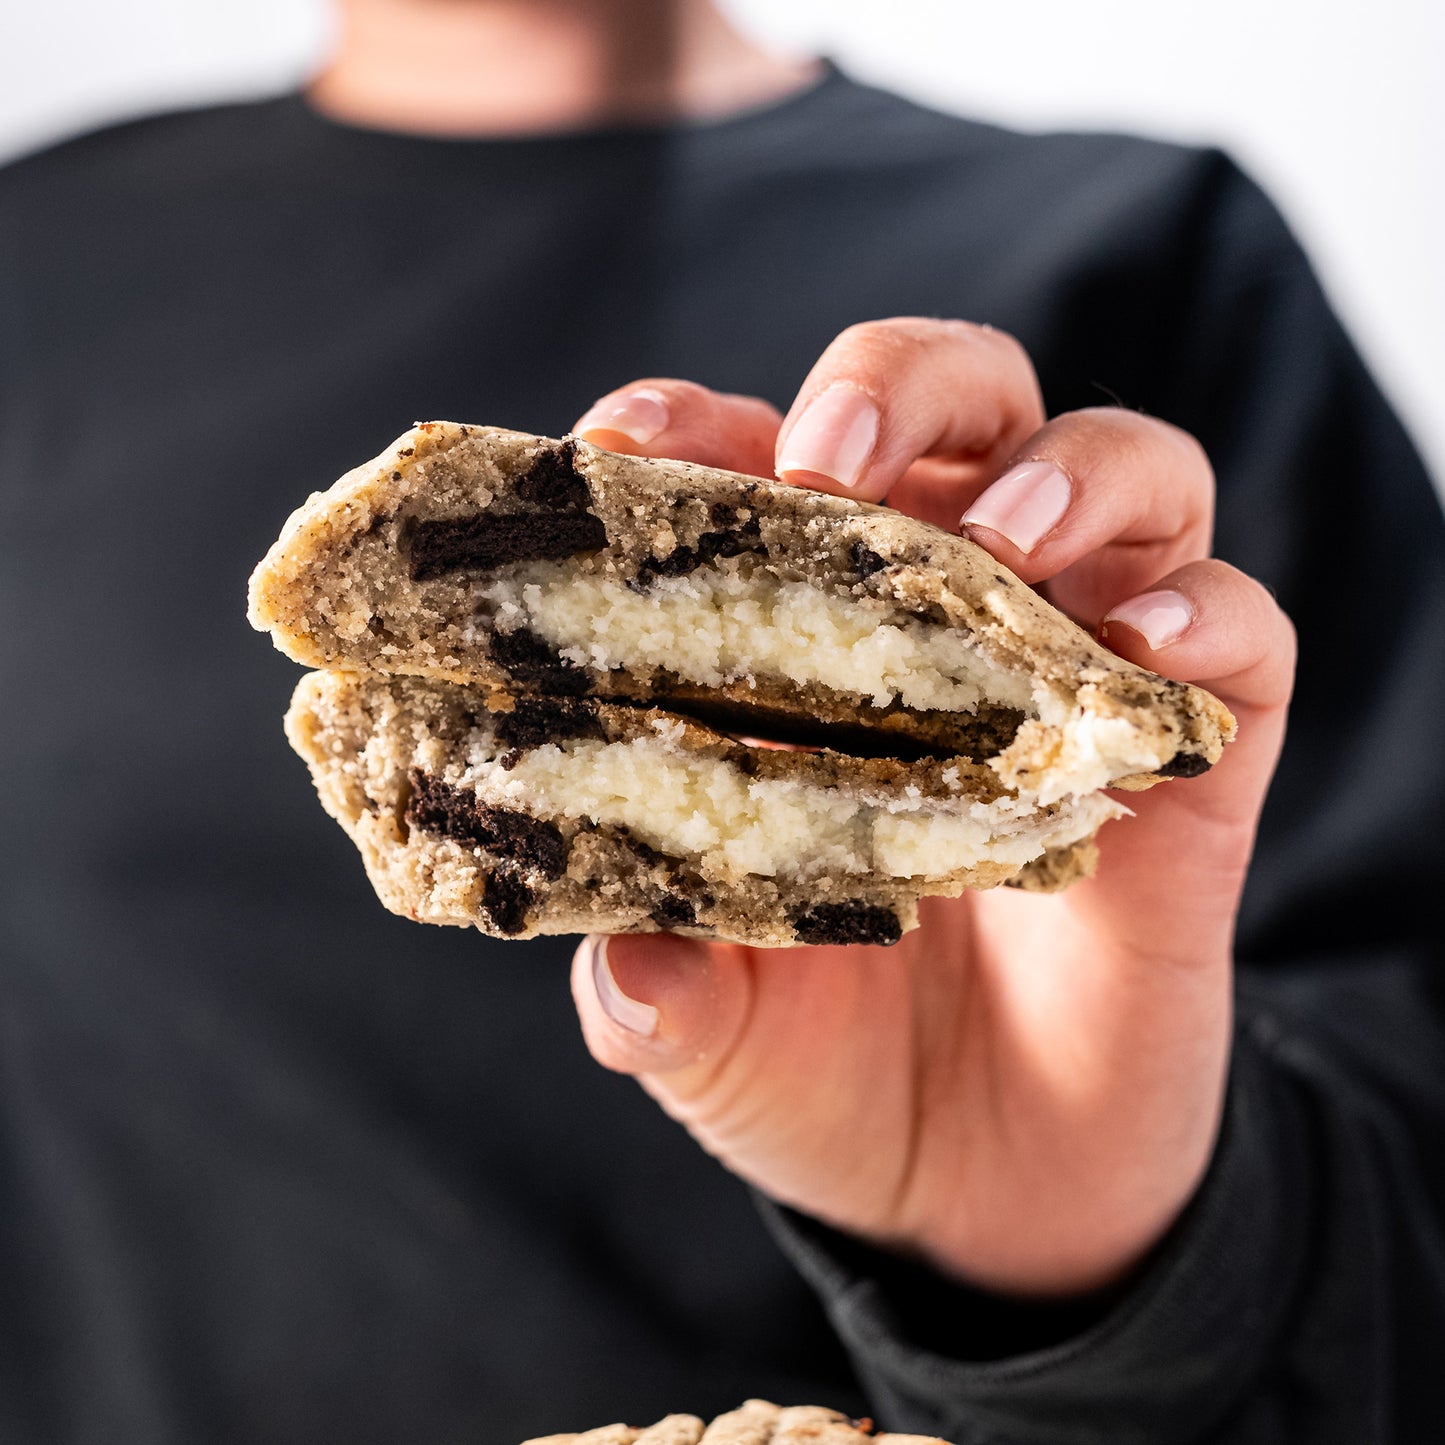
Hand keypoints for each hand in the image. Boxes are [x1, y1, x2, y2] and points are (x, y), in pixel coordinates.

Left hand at [566, 319, 1294, 1296]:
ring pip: (1120, 475)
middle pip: (952, 412)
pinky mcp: (1192, 759)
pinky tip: (1149, 646)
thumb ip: (658, 998)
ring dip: (1072, 471)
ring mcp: (1076, 677)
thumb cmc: (823, 1073)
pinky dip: (1206, 615)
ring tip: (1011, 536)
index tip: (627, 438)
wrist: (984, 1190)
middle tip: (834, 463)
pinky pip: (1241, 636)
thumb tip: (631, 970)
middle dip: (896, 392)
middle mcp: (944, 625)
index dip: (696, 435)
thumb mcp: (712, 1042)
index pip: (760, 482)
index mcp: (803, 652)